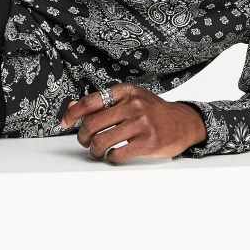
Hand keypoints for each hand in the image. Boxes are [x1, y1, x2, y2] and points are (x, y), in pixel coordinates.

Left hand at [59, 84, 206, 163]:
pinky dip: (110, 157)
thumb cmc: (153, 110)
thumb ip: (103, 102)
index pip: (91, 101)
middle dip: (83, 136)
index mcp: (127, 91)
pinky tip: (113, 155)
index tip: (65, 122)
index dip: (73, 113)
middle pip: (93, 123)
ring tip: (97, 151)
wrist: (184, 122)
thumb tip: (72, 106)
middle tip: (85, 141)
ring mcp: (142, 123)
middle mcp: (134, 105)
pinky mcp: (148, 142)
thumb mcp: (131, 98)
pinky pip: (117, 154)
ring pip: (102, 140)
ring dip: (94, 150)